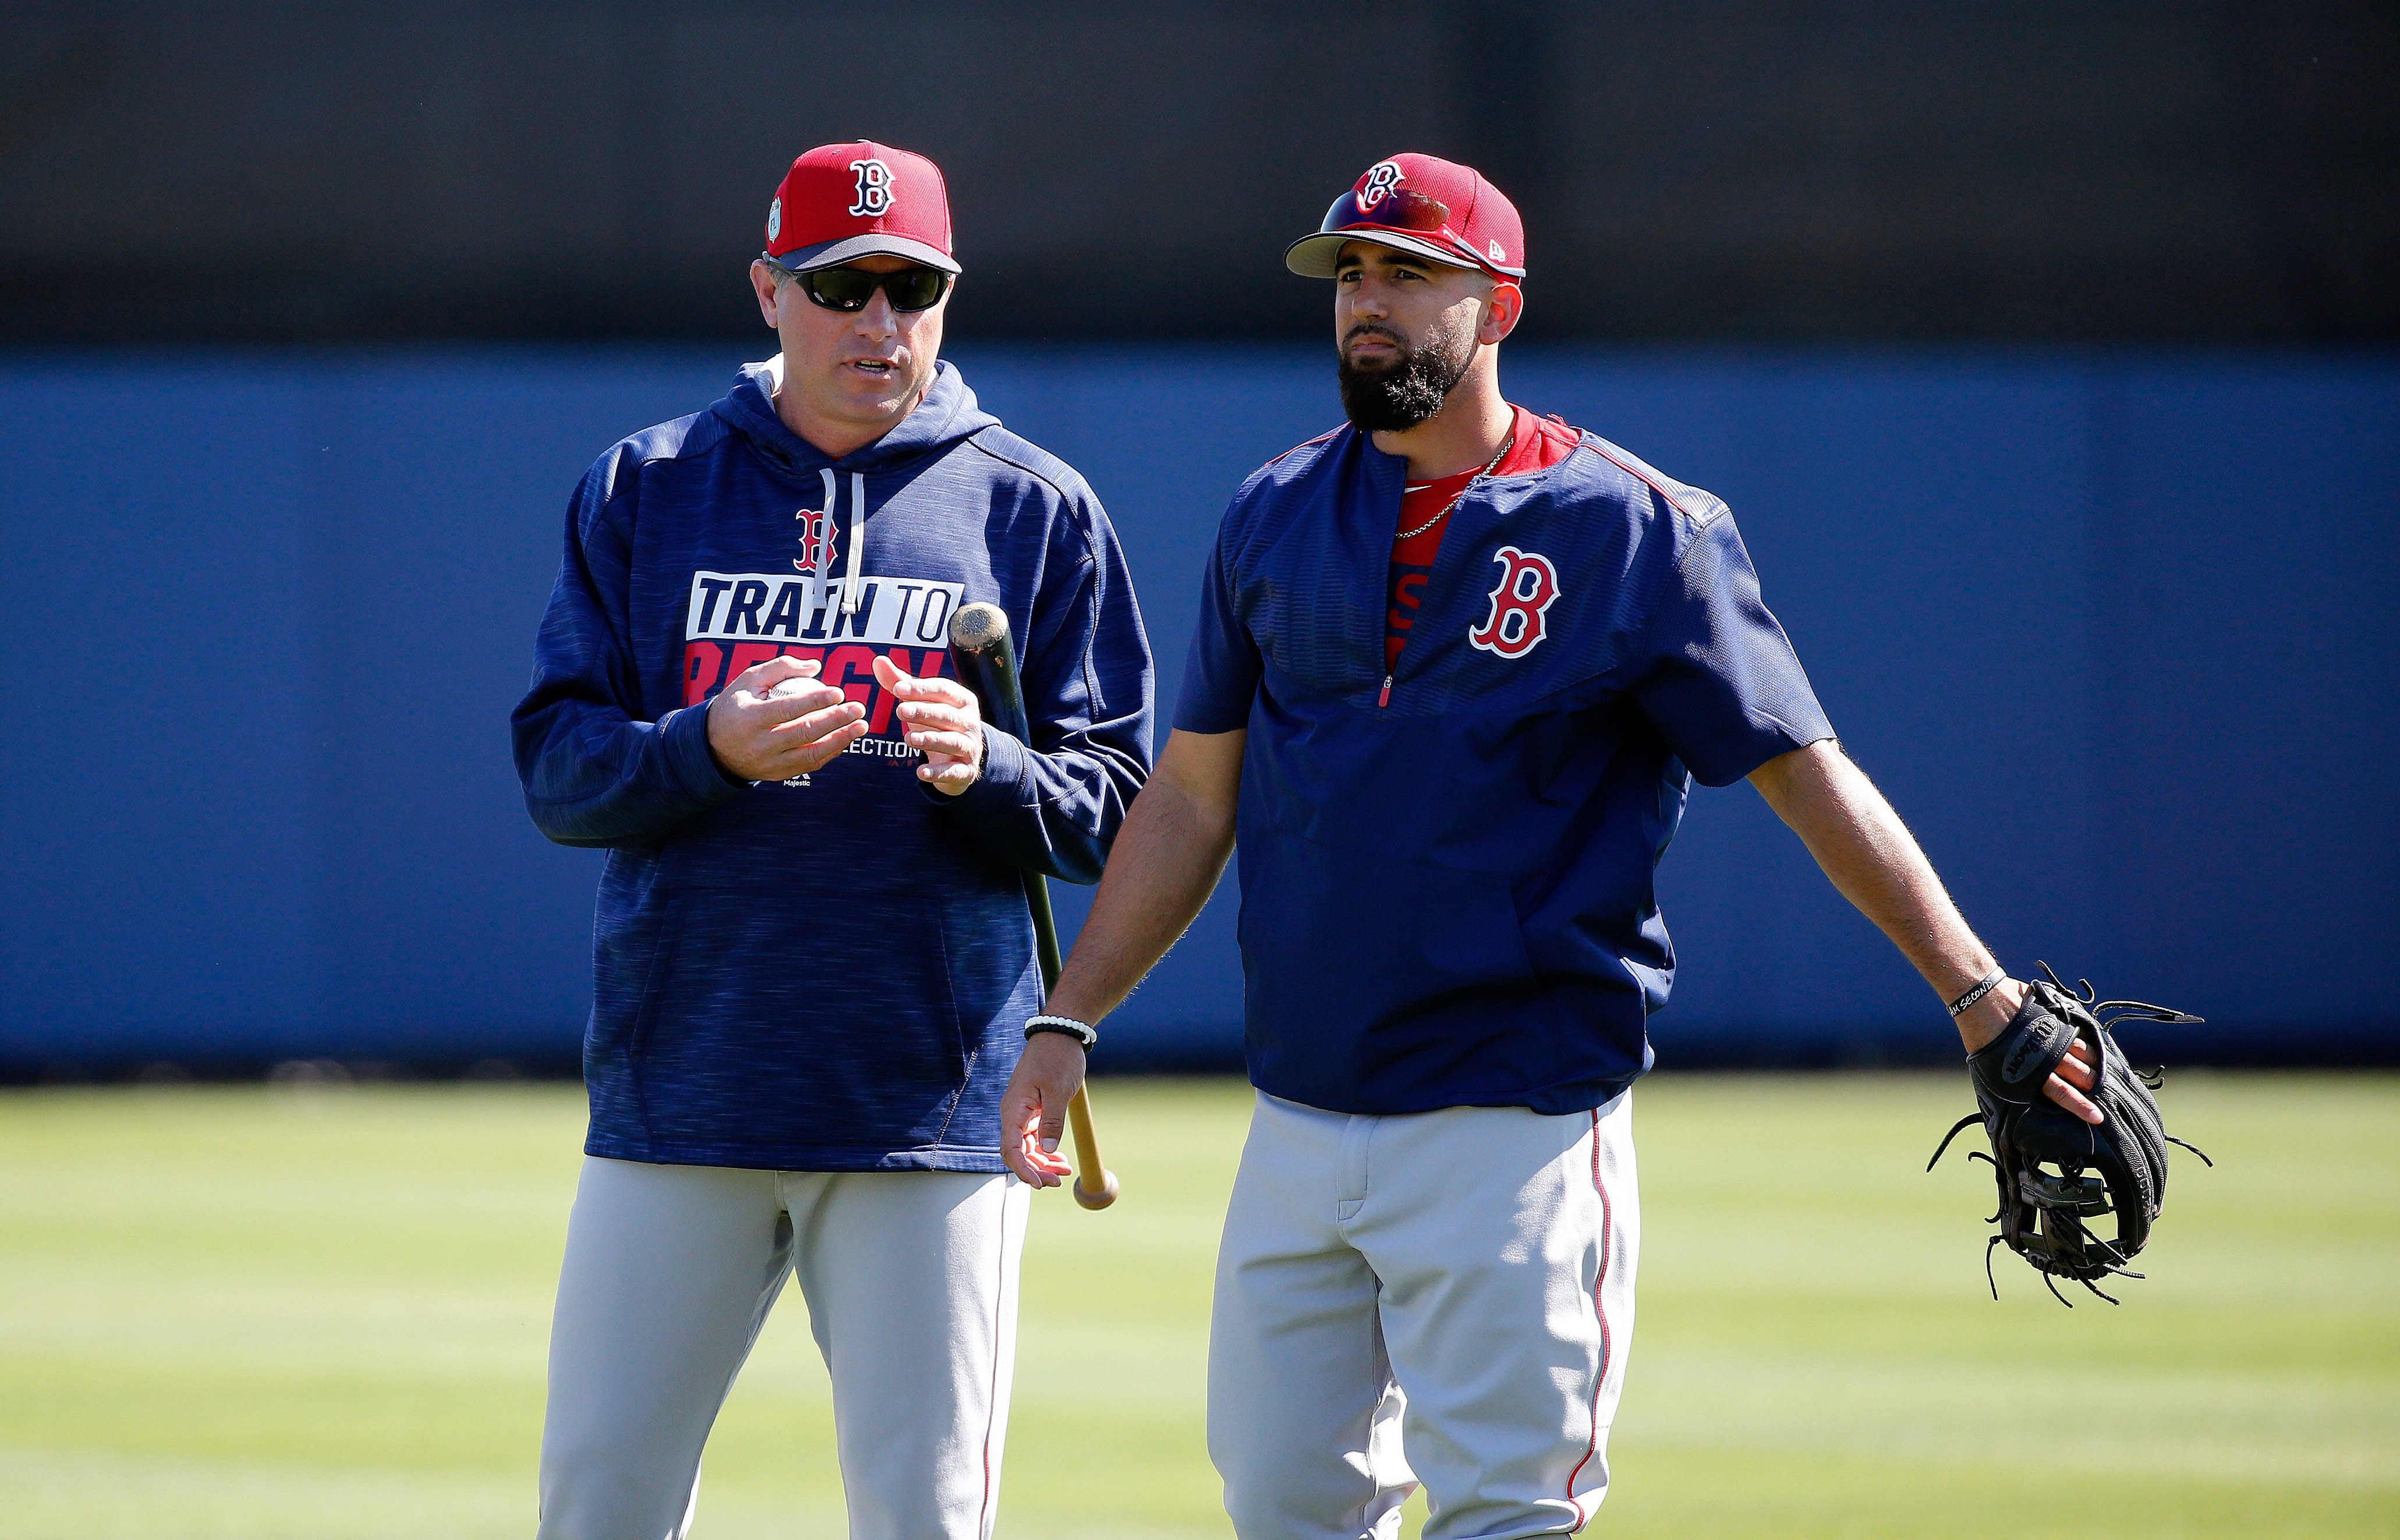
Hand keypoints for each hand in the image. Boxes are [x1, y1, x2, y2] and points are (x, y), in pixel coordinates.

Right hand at [705, 656, 867, 780]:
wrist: (714, 747)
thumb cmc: (737, 706)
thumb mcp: (749, 680)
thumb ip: (781, 667)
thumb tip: (816, 666)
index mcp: (750, 719)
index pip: (787, 709)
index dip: (815, 701)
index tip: (838, 693)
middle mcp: (760, 745)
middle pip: (803, 733)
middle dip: (835, 721)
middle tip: (858, 708)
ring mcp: (769, 764)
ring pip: (811, 754)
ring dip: (840, 740)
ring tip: (861, 726)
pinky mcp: (778, 775)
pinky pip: (810, 765)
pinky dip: (830, 752)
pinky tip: (845, 738)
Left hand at [874, 654, 983, 793]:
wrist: (964, 757)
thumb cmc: (938, 722)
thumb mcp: (922, 702)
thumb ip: (901, 683)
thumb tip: (878, 660)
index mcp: (962, 700)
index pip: (943, 690)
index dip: (921, 689)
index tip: (897, 689)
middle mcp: (970, 722)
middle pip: (947, 715)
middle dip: (924, 712)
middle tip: (900, 711)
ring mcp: (970, 747)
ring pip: (952, 742)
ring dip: (931, 740)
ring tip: (909, 739)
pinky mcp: (965, 771)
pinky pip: (953, 772)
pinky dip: (938, 772)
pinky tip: (921, 773)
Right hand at [999, 1031, 1085, 1187]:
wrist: (1060, 1034)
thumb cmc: (1058, 1058)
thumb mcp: (1059, 1091)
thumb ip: (1052, 1122)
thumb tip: (1046, 1151)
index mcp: (1015, 1108)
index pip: (1011, 1148)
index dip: (1023, 1169)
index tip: (1040, 1183)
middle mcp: (1014, 1113)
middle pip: (1018, 1152)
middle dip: (1035, 1170)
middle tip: (1057, 1182)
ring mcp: (1023, 1113)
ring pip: (1027, 1147)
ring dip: (1042, 1162)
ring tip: (1063, 1171)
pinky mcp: (1033, 1111)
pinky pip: (1035, 1138)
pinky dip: (1046, 1150)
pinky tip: (1060, 1159)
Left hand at [1956, 978, 2102, 1124]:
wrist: (1982, 1000)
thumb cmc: (1982, 1038)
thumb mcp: (1991, 1069)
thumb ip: (2012, 1084)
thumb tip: (2016, 1102)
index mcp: (2032, 1073)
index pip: (2062, 1094)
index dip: (2081, 1106)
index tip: (2096, 1116)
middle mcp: (2048, 1056)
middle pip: (2081, 1075)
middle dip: (2093, 1084)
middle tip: (2101, 1090)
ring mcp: (2055, 1036)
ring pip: (2085, 1054)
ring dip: (2095, 1063)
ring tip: (2102, 1070)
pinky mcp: (2057, 1018)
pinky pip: (2080, 1031)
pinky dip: (2090, 1040)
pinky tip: (2096, 1045)